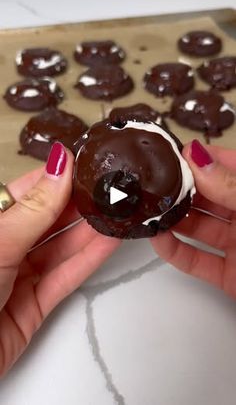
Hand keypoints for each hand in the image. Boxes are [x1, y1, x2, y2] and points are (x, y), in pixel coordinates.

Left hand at [0, 143, 120, 376]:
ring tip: (119, 210)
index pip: (27, 193)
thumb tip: (60, 166)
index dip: (58, 178)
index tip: (87, 164)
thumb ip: (34, 209)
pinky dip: (89, 259)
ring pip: (61, 247)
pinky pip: (66, 276)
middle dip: (80, 204)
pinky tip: (110, 240)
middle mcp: (5, 246)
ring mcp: (20, 275)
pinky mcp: (34, 304)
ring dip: (91, 231)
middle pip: (48, 220)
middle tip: (111, 188)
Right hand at [151, 140, 235, 297]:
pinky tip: (158, 240)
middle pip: (210, 196)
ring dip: (174, 219)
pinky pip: (198, 260)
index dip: (204, 159)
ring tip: (149, 210)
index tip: (174, 154)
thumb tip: (197, 156)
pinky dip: (176, 252)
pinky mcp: (229, 276)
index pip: (231, 167)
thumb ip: (233, 187)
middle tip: (154, 183)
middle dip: (182, 189)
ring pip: (200, 228)